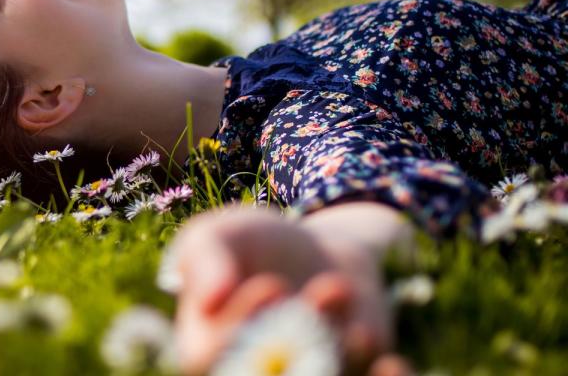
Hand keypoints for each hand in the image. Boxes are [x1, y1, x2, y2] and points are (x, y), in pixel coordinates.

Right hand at [170, 205, 410, 374]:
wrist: (318, 254)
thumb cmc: (254, 244)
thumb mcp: (219, 235)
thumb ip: (204, 258)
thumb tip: (211, 299)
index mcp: (206, 352)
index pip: (209, 361)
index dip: (239, 332)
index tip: (269, 285)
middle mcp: (253, 375)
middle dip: (296, 346)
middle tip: (320, 293)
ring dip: (340, 347)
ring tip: (337, 287)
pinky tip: (391, 365)